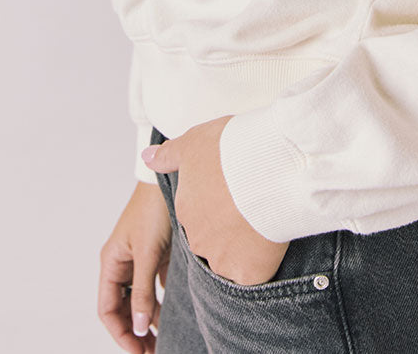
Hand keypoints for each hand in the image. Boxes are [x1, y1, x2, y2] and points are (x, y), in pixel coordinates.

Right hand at [98, 180, 171, 351]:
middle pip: (122, 308)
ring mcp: (139, 260)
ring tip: (162, 341)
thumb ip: (142, 291)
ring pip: (139, 300)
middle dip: (134, 332)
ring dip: (148, 321)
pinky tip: (173, 315)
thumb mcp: (147, 253)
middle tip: (152, 352)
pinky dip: (161, 303)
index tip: (138, 351)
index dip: (120, 333)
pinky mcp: (156, 255)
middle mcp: (122, 263)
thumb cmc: (154, 209)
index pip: (107, 309)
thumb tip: (138, 326)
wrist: (171, 178)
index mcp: (111, 262)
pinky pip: (154, 287)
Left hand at [143, 114, 290, 286]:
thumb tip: (147, 158)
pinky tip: (270, 244)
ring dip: (242, 247)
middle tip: (249, 208)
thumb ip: (170, 155)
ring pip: (228, 260)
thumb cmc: (233, 149)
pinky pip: (250, 275)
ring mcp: (220, 258)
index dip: (217, 205)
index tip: (232, 194)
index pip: (196, 215)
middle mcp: (197, 237)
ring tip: (263, 222)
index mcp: (185, 208)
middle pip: (210, 241)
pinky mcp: (246, 273)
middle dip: (227, 230)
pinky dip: (259, 264)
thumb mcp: (195, 142)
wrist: (268, 168)